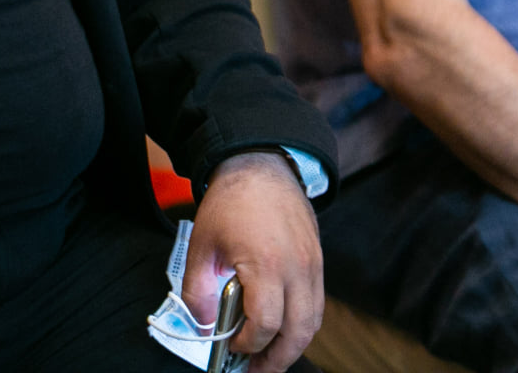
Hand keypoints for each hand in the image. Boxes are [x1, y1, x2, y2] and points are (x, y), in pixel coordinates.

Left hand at [182, 151, 323, 372]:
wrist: (261, 165)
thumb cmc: (230, 202)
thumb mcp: (202, 246)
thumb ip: (199, 291)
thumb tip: (204, 327)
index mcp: (266, 263)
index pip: (265, 323)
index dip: (249, 344)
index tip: (233, 347)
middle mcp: (297, 267)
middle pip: (298, 332)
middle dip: (277, 360)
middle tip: (256, 372)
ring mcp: (313, 264)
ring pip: (313, 322)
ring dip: (293, 347)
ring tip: (270, 359)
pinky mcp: (318, 260)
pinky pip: (317, 303)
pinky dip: (303, 324)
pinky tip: (283, 330)